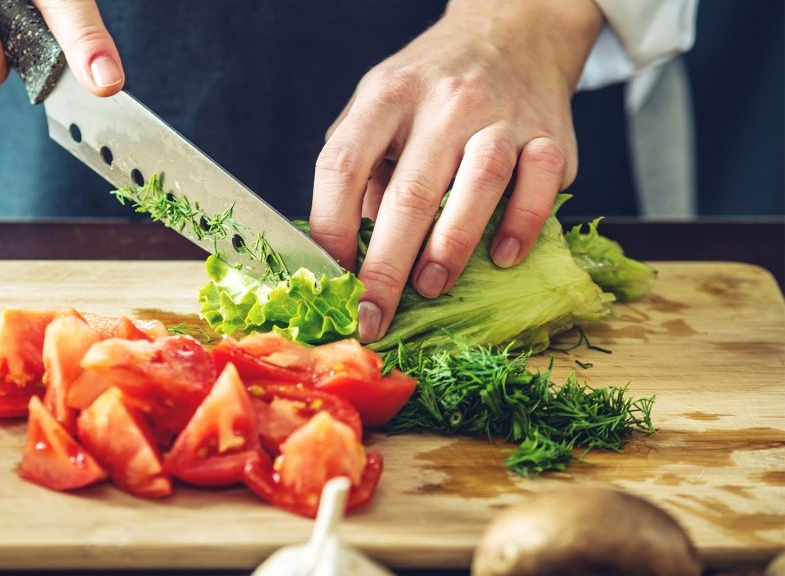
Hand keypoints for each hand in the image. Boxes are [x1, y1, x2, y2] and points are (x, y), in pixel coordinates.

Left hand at [309, 0, 602, 341]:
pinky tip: (502, 256)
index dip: (330, 228)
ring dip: (453, 244)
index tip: (330, 277)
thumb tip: (344, 248)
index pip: (342, 166)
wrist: (512, 28)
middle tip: (373, 316)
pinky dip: (522, 224)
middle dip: (385, 266)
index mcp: (386, 97)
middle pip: (409, 192)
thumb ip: (360, 165)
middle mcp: (442, 104)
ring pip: (480, 183)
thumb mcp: (379, 104)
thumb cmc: (431, 85)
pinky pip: (540, 182)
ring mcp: (500, 116)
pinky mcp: (549, 133)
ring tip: (431, 285)